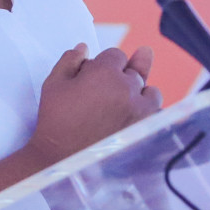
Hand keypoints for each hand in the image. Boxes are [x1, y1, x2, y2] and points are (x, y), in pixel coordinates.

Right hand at [26, 44, 163, 165]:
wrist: (62, 161)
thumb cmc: (55, 123)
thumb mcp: (53, 85)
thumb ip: (69, 60)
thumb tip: (84, 48)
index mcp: (104, 72)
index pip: (115, 55)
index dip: (105, 64)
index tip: (96, 75)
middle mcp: (127, 88)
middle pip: (134, 70)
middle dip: (121, 77)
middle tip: (106, 93)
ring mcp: (140, 109)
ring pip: (150, 91)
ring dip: (140, 93)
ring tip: (123, 104)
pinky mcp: (146, 129)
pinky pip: (157, 114)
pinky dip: (148, 114)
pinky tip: (134, 119)